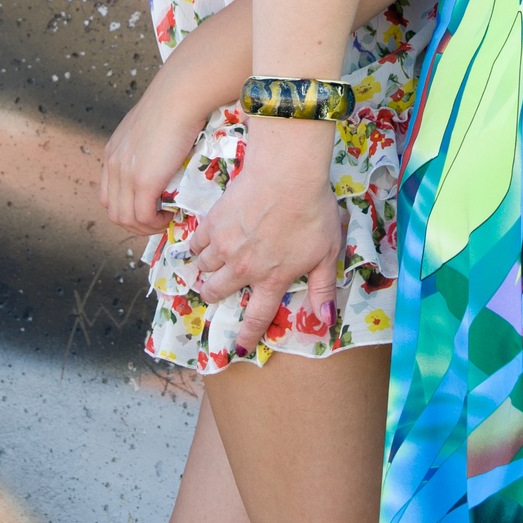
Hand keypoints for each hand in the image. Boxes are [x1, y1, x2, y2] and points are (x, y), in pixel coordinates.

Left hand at [98, 78, 206, 235]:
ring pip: (125, 220)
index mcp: (113, 152)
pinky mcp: (143, 181)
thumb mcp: (149, 125)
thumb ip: (147, 144)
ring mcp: (126, 174)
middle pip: (113, 211)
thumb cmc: (173, 103)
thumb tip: (164, 156)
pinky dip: (155, 224)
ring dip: (146, 228)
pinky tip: (169, 215)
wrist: (180, 95)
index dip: (126, 208)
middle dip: (135, 224)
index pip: (108, 194)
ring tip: (165, 220)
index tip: (147, 210)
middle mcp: (113, 165)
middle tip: (158, 221)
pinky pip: (143, 216)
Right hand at [187, 119, 340, 357]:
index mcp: (272, 279)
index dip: (247, 336)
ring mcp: (224, 246)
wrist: (287, 174)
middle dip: (213, 296)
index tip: (237, 348)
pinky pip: (196, 242)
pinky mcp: (213, 222)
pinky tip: (203, 240)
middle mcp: (243, 268)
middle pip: (217, 292)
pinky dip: (197, 245)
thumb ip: (322, 289)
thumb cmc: (313, 211)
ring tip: (210, 263)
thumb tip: (325, 322)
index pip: (257, 317)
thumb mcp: (327, 253)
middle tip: (213, 291)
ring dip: (206, 269)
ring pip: (204, 268)